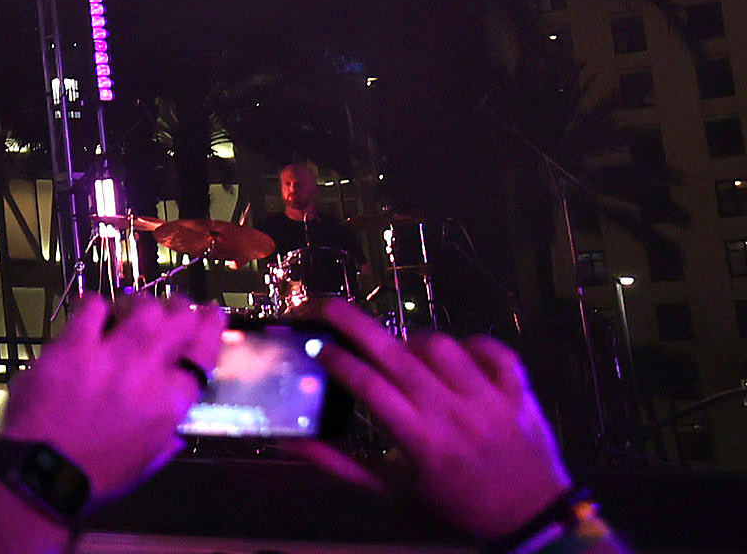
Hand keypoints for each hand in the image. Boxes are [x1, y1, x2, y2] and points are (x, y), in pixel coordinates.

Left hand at [0, 294, 226, 501]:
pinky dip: (95, 305)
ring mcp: (111, 356)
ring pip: (142, 308)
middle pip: (178, 322)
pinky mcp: (73, 346)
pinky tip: (91, 312)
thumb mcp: (145, 461)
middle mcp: (148, 374)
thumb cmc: (97, 475)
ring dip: (140, 303)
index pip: (203, 357)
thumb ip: (164, 438)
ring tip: (132, 308)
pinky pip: (93, 307)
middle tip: (172, 305)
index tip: (212, 313)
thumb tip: (173, 426)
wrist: (45, 471)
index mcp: (170, 405)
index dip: (210, 329)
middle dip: (179, 308)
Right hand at [300, 302, 571, 533]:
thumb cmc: (457, 507)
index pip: (369, 386)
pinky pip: (493, 350)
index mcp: (421, 441)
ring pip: (443, 346)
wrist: (534, 520)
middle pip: (396, 356)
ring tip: (407, 355)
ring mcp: (490, 401)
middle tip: (325, 305)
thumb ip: (342, 466)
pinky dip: (472, 344)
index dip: (337, 361)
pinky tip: (458, 356)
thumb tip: (291, 443)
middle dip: (354, 324)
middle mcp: (454, 415)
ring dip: (416, 343)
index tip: (315, 347)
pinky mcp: (520, 393)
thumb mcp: (396, 492)